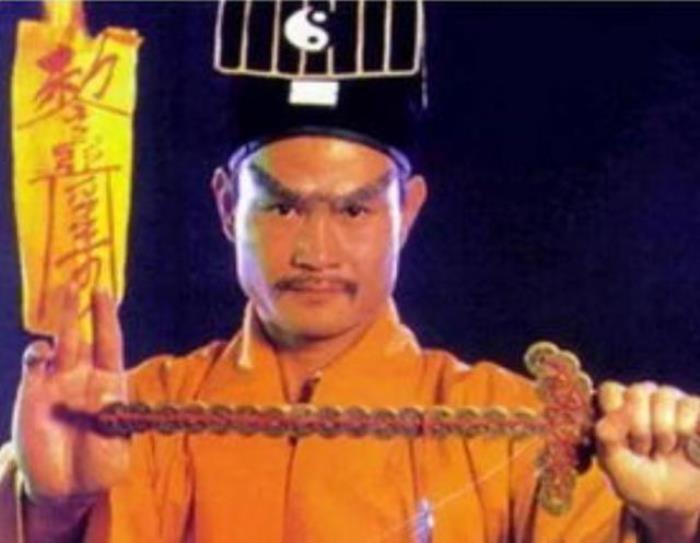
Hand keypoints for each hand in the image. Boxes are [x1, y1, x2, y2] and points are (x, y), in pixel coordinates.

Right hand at [12, 285, 129, 503]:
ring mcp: (56, 385)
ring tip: (64, 295)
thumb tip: (107, 395)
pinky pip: (34, 368)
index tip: (104, 292)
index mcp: (110, 383)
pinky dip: (37, 356)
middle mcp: (83, 377)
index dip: (106, 317)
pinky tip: (42, 353)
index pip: (109, 342)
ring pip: (57, 345)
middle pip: (81, 335)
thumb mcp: (115, 446)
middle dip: (79, 308)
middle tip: (78, 279)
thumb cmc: (100, 465)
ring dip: (60, 321)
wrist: (68, 490)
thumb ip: (113, 421)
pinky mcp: (33, 397)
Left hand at [596, 381, 699, 540]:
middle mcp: (640, 397)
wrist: (677, 500)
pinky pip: (689, 405)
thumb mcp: (615, 466)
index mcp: (614, 406)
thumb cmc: (639, 480)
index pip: (610, 390)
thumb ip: (608, 437)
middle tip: (644, 451)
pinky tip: (685, 446)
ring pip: (663, 396)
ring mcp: (668, 399)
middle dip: (640, 430)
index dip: (615, 417)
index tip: (622, 444)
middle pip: (636, 392)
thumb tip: (621, 410)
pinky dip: (686, 432)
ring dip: (664, 433)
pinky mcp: (694, 406)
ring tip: (664, 450)